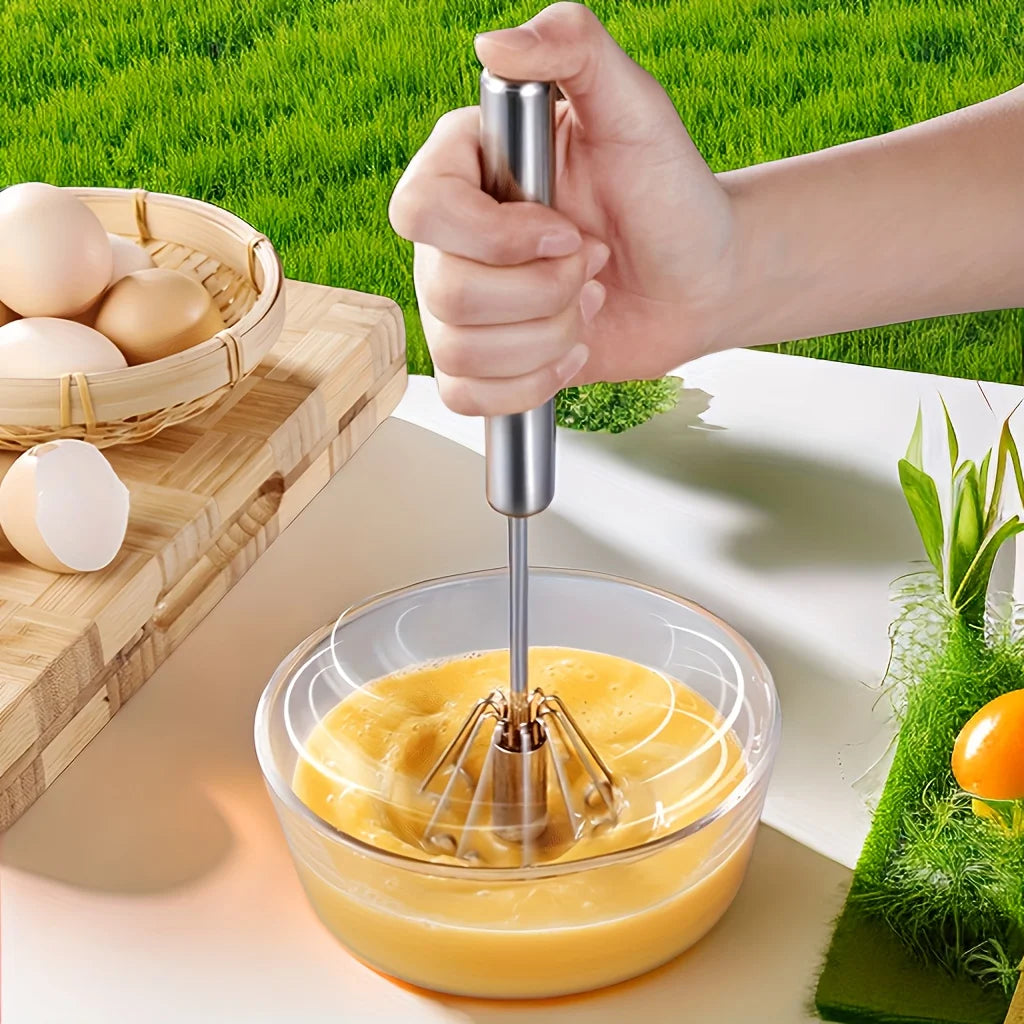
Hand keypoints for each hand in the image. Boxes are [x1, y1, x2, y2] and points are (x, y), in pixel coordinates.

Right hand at [389, 2, 736, 415]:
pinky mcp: (485, 361)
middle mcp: (453, 239)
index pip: (420, 211)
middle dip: (544, 293)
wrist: (701, 279)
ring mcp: (465, 304)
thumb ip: (574, 48)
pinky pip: (466, 395)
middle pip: (446, 292)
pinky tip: (572, 352)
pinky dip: (530, 384)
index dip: (495, 239)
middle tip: (594, 263)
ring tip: (589, 302)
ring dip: (549, 337)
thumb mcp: (636, 107)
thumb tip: (492, 45)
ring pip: (460, 351)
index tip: (567, 232)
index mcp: (470, 170)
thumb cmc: (670, 194)